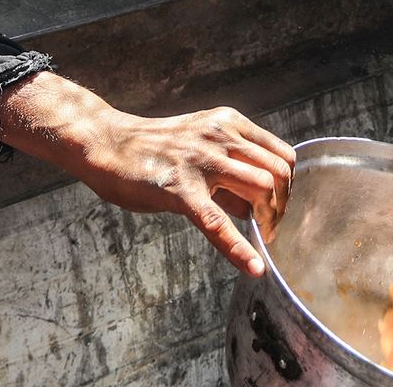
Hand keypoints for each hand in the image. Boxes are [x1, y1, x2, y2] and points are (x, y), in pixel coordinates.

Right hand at [0, 73, 294, 276]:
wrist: (106, 143)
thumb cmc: (153, 151)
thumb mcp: (200, 148)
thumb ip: (230, 175)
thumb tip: (256, 209)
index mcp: (228, 125)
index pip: (282, 155)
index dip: (287, 185)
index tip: (278, 207)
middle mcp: (220, 136)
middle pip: (278, 173)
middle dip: (281, 206)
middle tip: (270, 229)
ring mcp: (201, 160)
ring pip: (260, 188)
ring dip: (268, 220)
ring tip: (261, 238)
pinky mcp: (180, 188)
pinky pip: (218, 222)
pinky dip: (239, 248)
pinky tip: (253, 267)